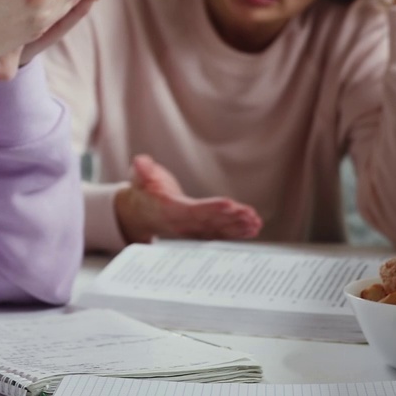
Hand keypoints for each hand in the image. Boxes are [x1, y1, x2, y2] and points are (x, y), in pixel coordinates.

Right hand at [114, 154, 261, 243]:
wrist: (143, 212)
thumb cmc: (146, 192)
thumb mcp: (140, 177)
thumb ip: (142, 170)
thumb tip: (140, 161)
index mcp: (169, 210)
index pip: (192, 210)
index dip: (211, 208)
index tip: (228, 204)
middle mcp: (182, 224)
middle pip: (210, 223)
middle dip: (231, 219)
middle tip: (250, 215)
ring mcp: (192, 230)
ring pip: (218, 230)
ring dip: (238, 228)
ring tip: (255, 223)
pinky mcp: (200, 232)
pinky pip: (220, 234)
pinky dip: (237, 232)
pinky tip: (252, 229)